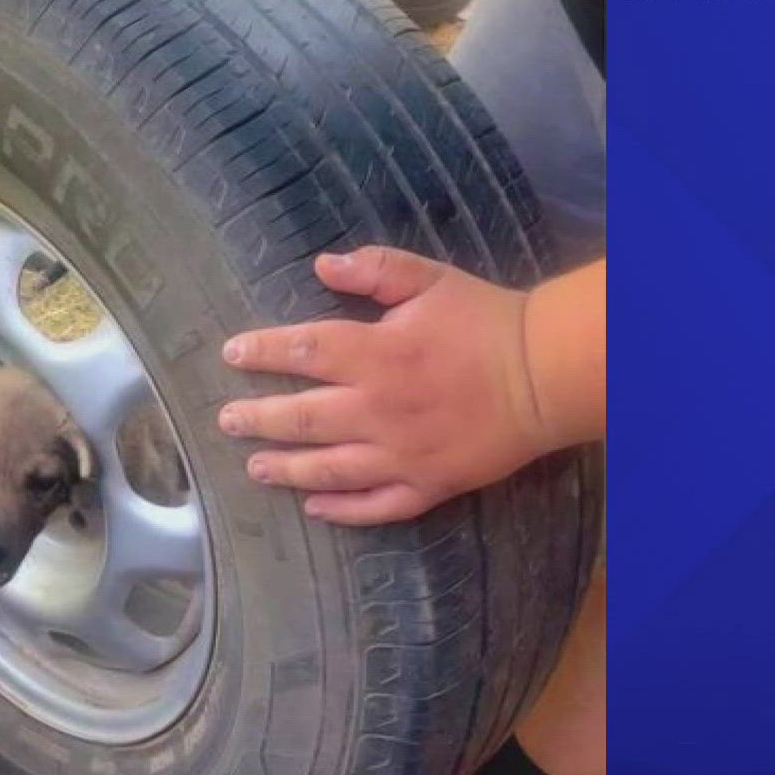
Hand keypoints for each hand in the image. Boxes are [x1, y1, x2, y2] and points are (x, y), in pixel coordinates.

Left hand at [218, 247, 603, 525]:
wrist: (547, 374)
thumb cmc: (486, 320)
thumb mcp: (431, 279)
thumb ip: (374, 270)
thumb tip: (320, 264)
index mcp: (377, 353)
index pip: (303, 351)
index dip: (262, 351)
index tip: (232, 354)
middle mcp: (379, 409)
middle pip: (303, 418)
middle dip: (258, 419)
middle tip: (227, 421)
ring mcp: (402, 454)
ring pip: (329, 469)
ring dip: (287, 468)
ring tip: (256, 467)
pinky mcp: (428, 485)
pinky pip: (377, 506)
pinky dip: (342, 510)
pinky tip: (315, 508)